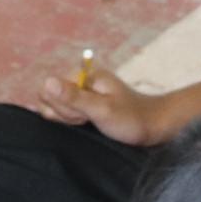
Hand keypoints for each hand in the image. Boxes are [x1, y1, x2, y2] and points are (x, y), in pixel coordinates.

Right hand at [35, 58, 178, 149]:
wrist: (155, 126)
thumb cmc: (131, 119)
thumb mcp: (101, 110)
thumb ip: (73, 97)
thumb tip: (46, 81)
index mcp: (84, 75)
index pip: (48, 89)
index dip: (61, 106)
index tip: (82, 115)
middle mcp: (81, 80)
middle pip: (50, 96)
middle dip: (65, 113)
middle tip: (89, 119)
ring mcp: (83, 92)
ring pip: (57, 106)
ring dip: (70, 118)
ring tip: (91, 121)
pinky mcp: (85, 103)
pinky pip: (66, 110)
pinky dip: (73, 120)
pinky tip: (87, 123)